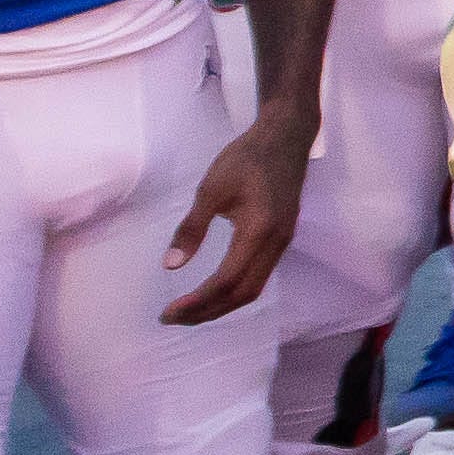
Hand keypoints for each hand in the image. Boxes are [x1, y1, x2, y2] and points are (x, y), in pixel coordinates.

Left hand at [164, 106, 314, 324]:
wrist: (287, 136)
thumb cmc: (246, 158)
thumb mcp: (211, 189)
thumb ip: (191, 228)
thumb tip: (171, 266)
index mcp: (258, 231)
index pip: (226, 281)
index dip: (197, 302)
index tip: (167, 311)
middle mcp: (276, 242)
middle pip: (243, 293)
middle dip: (207, 311)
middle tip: (173, 318)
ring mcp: (283, 241)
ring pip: (254, 288)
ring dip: (222, 305)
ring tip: (191, 310)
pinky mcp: (282, 236)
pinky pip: (260, 275)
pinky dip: (235, 291)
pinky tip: (215, 289)